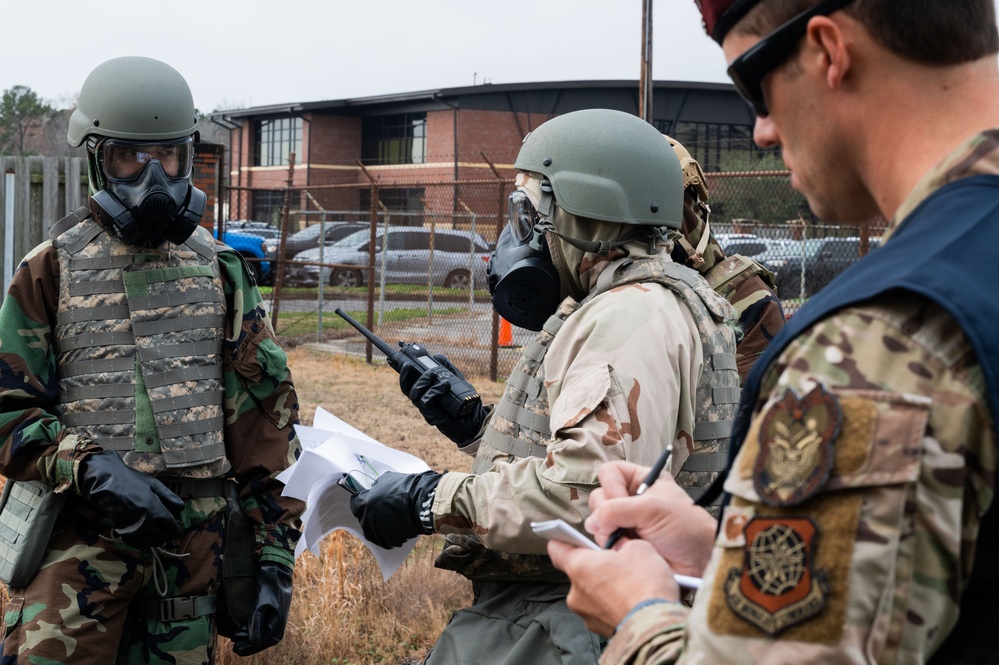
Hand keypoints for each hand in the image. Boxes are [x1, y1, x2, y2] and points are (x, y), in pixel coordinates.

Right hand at [77, 451, 183, 548]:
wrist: (107, 485)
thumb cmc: (132, 481)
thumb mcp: (154, 485)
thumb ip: (169, 497)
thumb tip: (181, 508)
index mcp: (156, 510)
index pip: (171, 527)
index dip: (176, 531)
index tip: (177, 532)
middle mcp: (146, 522)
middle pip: (162, 537)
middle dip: (167, 536)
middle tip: (168, 535)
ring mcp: (134, 529)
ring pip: (150, 543)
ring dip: (156, 541)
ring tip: (158, 538)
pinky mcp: (122, 533)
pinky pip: (137, 544)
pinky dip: (143, 544)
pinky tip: (146, 541)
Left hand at [230, 561, 293, 655]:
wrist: (277, 568)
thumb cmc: (269, 585)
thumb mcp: (260, 604)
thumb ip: (256, 624)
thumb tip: (254, 642)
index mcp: (278, 625)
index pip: (261, 643)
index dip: (248, 648)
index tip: (235, 649)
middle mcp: (279, 624)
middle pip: (262, 640)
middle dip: (248, 643)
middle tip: (233, 644)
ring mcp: (277, 618)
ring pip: (263, 633)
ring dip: (250, 636)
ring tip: (236, 637)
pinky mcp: (274, 612)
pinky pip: (264, 626)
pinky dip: (254, 628)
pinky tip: (244, 628)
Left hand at [349, 471, 441, 548]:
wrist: (423, 503)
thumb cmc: (404, 488)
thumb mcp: (387, 479)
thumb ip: (377, 485)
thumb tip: (375, 488)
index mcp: (363, 505)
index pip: (355, 502)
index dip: (362, 498)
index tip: (368, 497)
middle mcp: (367, 521)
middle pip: (363, 518)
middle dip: (370, 513)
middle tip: (382, 508)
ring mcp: (378, 533)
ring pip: (372, 531)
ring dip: (378, 525)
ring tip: (390, 519)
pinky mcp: (389, 541)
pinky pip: (385, 539)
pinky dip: (389, 534)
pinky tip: (397, 526)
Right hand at [399, 354, 485, 445]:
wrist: (475, 419)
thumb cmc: (464, 401)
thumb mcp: (457, 380)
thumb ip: (447, 368)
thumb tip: (437, 356)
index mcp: (426, 390)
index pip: (410, 379)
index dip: (400, 370)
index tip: (393, 359)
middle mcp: (423, 399)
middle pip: (406, 387)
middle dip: (404, 374)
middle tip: (409, 364)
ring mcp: (426, 409)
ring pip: (413, 393)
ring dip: (422, 381)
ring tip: (434, 374)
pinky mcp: (431, 416)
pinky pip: (425, 402)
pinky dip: (434, 391)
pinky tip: (444, 386)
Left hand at [548, 538, 679, 636]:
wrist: (656, 628)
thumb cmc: (645, 588)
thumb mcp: (640, 548)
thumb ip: (623, 544)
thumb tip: (622, 548)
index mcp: (579, 567)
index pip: (557, 549)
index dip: (564, 541)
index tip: (570, 538)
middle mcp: (576, 593)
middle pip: (579, 573)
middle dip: (596, 568)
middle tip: (618, 564)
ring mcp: (586, 614)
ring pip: (591, 594)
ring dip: (605, 589)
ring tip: (630, 586)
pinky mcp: (599, 630)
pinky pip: (602, 611)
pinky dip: (613, 606)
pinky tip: (632, 602)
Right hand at [585, 461, 715, 576]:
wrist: (699, 562)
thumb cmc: (685, 528)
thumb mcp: (652, 510)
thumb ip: (616, 510)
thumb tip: (591, 523)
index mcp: (642, 481)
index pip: (609, 473)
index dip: (611, 487)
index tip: (621, 502)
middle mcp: (630, 499)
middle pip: (598, 498)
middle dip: (607, 514)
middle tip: (624, 526)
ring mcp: (625, 522)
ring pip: (597, 522)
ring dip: (609, 534)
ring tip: (630, 543)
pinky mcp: (624, 543)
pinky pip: (604, 542)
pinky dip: (612, 547)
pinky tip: (627, 551)